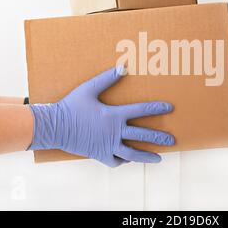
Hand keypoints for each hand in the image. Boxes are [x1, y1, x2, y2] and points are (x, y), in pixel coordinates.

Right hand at [28, 66, 174, 166]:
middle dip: (159, 138)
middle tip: (172, 140)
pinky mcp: (99, 155)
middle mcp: (114, 132)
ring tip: (159, 158)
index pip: (141, 110)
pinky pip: (116, 161)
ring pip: (133, 153)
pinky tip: (130, 159)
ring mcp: (108, 145)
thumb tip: (123, 67)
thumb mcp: (88, 89)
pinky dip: (124, 160)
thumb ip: (106, 79)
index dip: (157, 108)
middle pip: (143, 135)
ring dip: (147, 156)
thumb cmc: (71, 106)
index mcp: (114, 115)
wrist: (55, 127)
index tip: (170, 108)